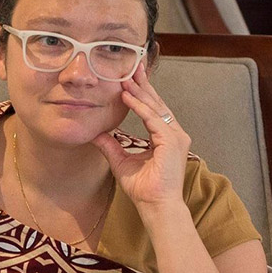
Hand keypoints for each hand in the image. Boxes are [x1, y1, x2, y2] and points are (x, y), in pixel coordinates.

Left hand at [92, 64, 190, 213]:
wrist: (156, 206)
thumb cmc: (144, 189)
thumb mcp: (121, 161)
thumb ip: (111, 146)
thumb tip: (95, 133)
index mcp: (167, 138)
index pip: (154, 109)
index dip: (142, 93)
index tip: (130, 78)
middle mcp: (175, 134)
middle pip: (157, 103)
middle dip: (143, 84)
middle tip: (132, 66)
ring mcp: (176, 137)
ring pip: (156, 108)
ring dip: (140, 92)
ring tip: (126, 77)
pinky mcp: (172, 142)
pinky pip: (153, 119)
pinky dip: (140, 107)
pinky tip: (128, 97)